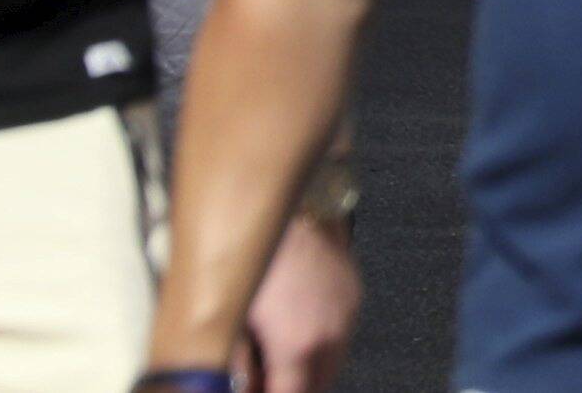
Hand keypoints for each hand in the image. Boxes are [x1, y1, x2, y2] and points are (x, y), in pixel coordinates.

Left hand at [246, 214, 362, 392]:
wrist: (287, 206)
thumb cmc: (251, 260)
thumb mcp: (228, 322)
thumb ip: (236, 369)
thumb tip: (237, 388)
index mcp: (300, 347)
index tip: (252, 390)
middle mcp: (334, 335)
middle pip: (318, 386)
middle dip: (292, 386)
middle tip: (263, 379)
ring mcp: (349, 312)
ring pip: (332, 362)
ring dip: (308, 370)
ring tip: (275, 360)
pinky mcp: (353, 292)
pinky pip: (340, 334)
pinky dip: (320, 344)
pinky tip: (293, 330)